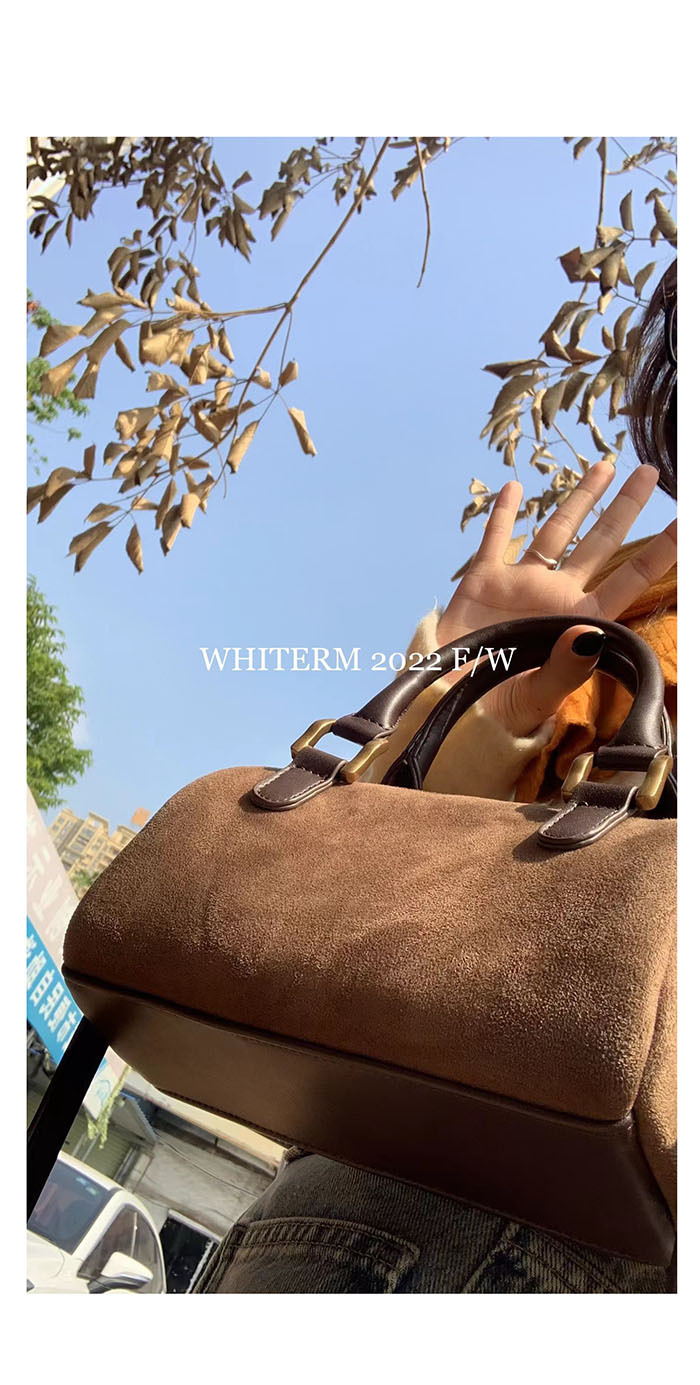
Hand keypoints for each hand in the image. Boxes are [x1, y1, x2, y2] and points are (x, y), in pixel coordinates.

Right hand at [437, 461, 676, 736]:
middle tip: (648, 473)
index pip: (627, 582)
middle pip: (598, 544)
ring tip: (603, 467)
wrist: (444, 707)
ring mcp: (521, 585)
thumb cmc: (496, 713)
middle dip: (624, 508)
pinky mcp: (483, 582)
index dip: (657, 554)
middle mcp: (555, 597)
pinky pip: (496, 540)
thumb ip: (565, 668)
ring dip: (578, 499)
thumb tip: (591, 635)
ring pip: (555, 532)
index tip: (683, 524)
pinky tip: (514, 487)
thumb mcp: (535, 697)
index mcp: (577, 622)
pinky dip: (503, 514)